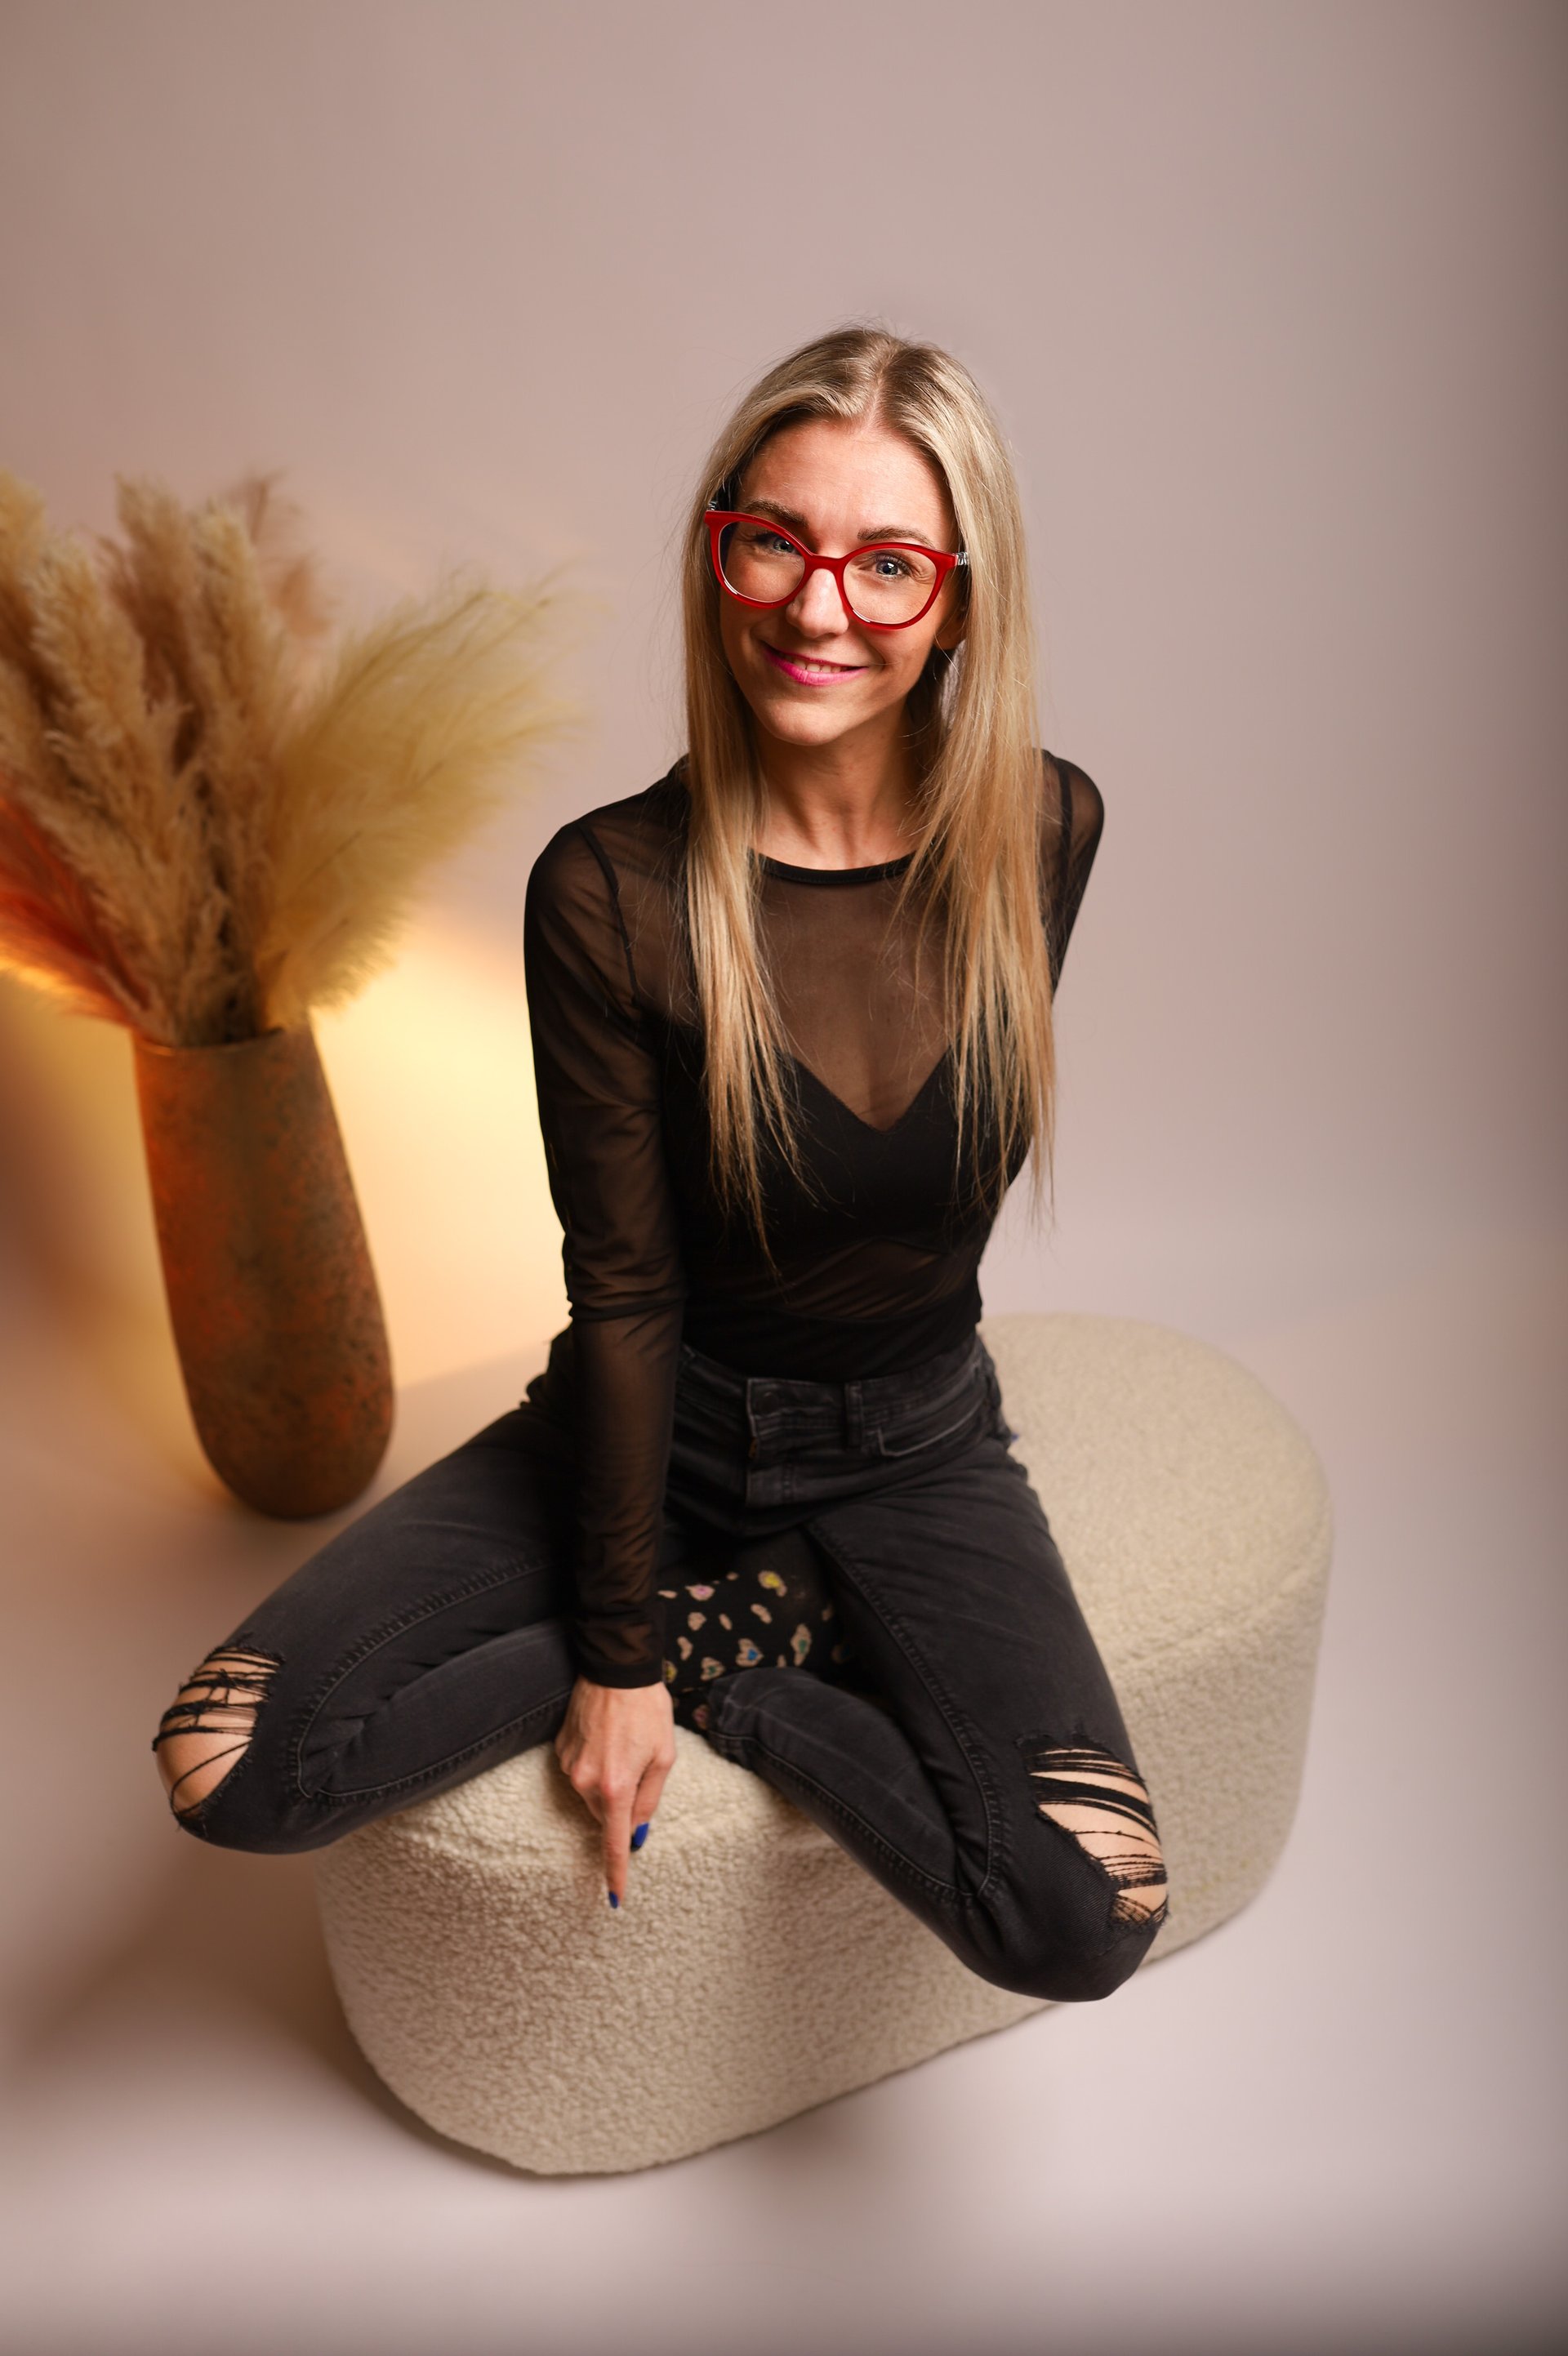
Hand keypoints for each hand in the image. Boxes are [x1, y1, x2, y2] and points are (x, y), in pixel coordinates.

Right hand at [553, 1676, 676, 1909]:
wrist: (615, 1670)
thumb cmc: (647, 1711)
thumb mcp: (662, 1757)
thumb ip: (648, 1800)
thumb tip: (635, 1834)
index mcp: (615, 1787)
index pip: (613, 1842)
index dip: (616, 1872)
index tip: (614, 1899)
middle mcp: (585, 1782)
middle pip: (605, 1814)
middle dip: (622, 1804)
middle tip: (640, 1767)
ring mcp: (568, 1767)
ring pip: (592, 1793)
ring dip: (609, 1781)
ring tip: (623, 1744)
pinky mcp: (559, 1751)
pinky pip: (580, 1772)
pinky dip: (596, 1764)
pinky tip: (607, 1738)